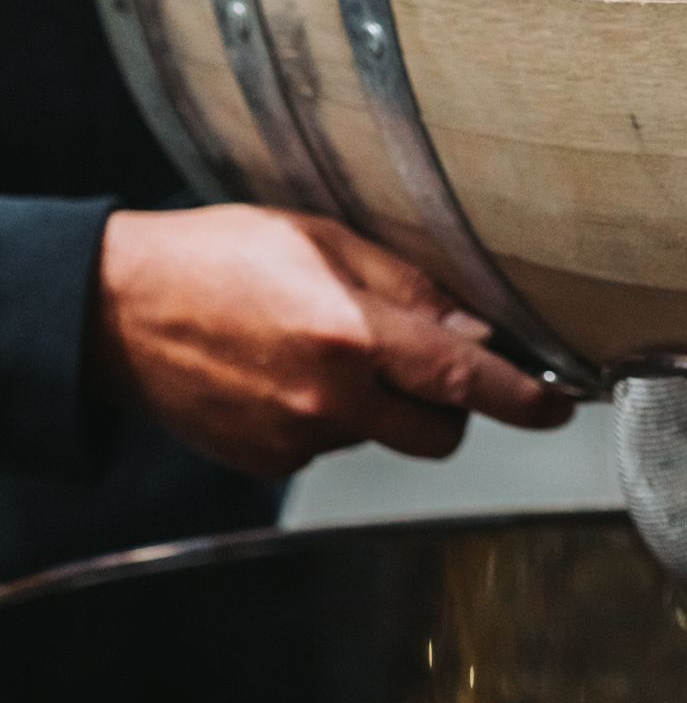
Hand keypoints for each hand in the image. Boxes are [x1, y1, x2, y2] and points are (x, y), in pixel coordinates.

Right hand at [92, 206, 575, 476]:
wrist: (114, 311)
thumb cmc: (216, 257)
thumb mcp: (322, 240)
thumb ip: (408, 288)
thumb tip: (474, 331)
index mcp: (351, 335)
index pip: (465, 380)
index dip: (522, 399)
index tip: (557, 406)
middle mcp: (328, 400)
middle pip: (439, 432)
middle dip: (449, 403)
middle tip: (422, 358)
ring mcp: (295, 439)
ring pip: (381, 436)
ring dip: (378, 404)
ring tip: (321, 347)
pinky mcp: (266, 463)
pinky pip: (329, 445)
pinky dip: (328, 416)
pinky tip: (286, 372)